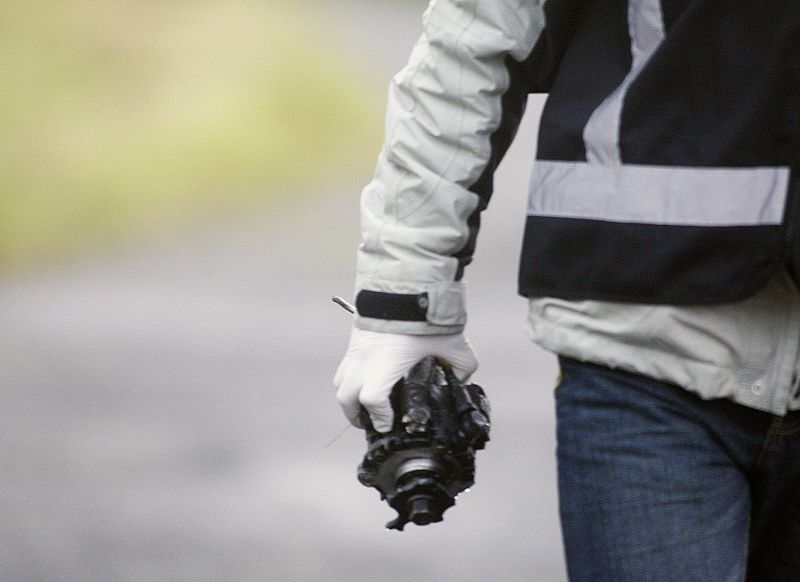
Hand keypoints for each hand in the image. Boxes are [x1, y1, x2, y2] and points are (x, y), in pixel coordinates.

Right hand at [334, 328, 477, 432]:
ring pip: (340, 382)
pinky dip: (351, 379)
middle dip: (356, 416)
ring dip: (350, 398)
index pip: (372, 400)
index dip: (380, 418)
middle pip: (345, 398)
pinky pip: (344, 366)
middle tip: (372, 423)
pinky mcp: (354, 338)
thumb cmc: (429, 316)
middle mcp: (365, 358)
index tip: (389, 424)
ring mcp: (356, 348)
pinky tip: (369, 379)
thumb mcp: (455, 345)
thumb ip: (462, 367)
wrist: (407, 280)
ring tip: (366, 405)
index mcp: (386, 363)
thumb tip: (462, 381)